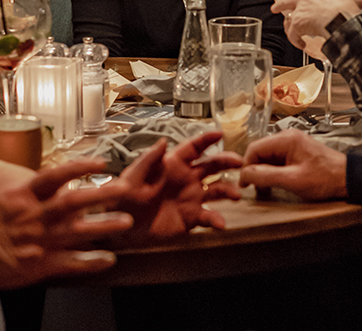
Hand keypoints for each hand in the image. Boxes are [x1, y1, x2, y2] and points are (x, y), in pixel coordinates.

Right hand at [0, 158, 134, 290]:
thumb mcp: (7, 197)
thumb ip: (34, 190)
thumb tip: (61, 179)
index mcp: (24, 196)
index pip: (56, 175)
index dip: (80, 167)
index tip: (101, 162)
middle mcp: (35, 216)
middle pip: (73, 202)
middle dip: (102, 194)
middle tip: (125, 189)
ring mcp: (40, 241)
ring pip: (78, 231)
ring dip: (104, 226)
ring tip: (125, 221)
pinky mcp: (41, 264)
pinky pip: (72, 262)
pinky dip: (91, 261)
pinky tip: (108, 259)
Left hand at [115, 132, 241, 237]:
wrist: (121, 228)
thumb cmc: (123, 198)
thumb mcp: (133, 177)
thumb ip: (149, 160)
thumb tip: (164, 141)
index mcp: (173, 164)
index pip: (194, 148)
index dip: (207, 140)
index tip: (221, 134)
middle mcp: (186, 178)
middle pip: (212, 165)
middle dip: (227, 161)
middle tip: (240, 162)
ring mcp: (191, 198)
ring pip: (216, 190)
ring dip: (228, 190)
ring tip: (237, 195)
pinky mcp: (190, 218)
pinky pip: (208, 216)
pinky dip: (216, 219)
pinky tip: (220, 223)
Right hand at [239, 129, 347, 200]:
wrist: (347, 179)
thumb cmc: (326, 178)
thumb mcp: (292, 180)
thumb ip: (265, 176)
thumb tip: (244, 175)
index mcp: (286, 139)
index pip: (254, 148)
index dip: (245, 166)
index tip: (243, 183)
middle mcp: (288, 138)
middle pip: (260, 152)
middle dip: (254, 171)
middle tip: (253, 188)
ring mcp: (293, 145)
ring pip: (267, 157)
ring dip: (263, 173)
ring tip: (265, 189)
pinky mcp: (297, 153)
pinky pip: (277, 161)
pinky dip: (273, 173)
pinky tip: (275, 184)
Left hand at [271, 0, 361, 51]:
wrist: (340, 19)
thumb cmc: (346, 10)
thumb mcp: (351, 2)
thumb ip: (356, 1)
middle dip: (280, 2)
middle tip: (275, 6)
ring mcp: (299, 10)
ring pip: (286, 15)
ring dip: (285, 24)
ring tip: (285, 28)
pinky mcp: (297, 24)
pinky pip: (292, 34)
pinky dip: (295, 40)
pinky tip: (300, 44)